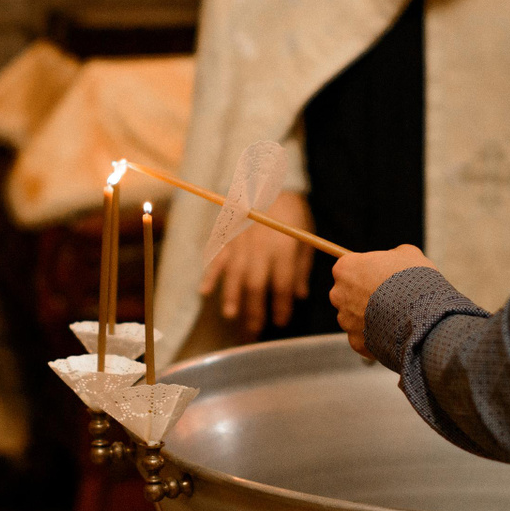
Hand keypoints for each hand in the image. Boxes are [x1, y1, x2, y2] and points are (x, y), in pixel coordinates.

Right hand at [199, 190, 314, 340]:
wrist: (270, 180)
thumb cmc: (291, 212)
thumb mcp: (305, 237)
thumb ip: (301, 267)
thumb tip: (298, 295)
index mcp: (284, 248)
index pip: (282, 284)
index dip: (281, 306)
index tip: (281, 322)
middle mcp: (261, 248)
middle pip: (255, 285)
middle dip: (254, 310)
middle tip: (254, 330)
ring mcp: (241, 241)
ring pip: (234, 274)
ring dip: (231, 297)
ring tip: (231, 315)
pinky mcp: (228, 235)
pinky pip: (216, 257)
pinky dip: (209, 274)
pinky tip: (204, 292)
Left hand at [330, 244, 434, 356]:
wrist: (422, 315)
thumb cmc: (414, 279)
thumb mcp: (408, 255)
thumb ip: (393, 256)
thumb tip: (393, 259)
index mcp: (346, 268)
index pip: (349, 267)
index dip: (367, 271)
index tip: (381, 275)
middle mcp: (339, 294)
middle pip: (349, 293)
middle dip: (366, 295)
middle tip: (391, 297)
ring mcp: (345, 320)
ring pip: (356, 318)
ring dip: (372, 317)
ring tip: (397, 316)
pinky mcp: (356, 342)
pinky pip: (365, 338)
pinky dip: (378, 336)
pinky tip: (396, 332)